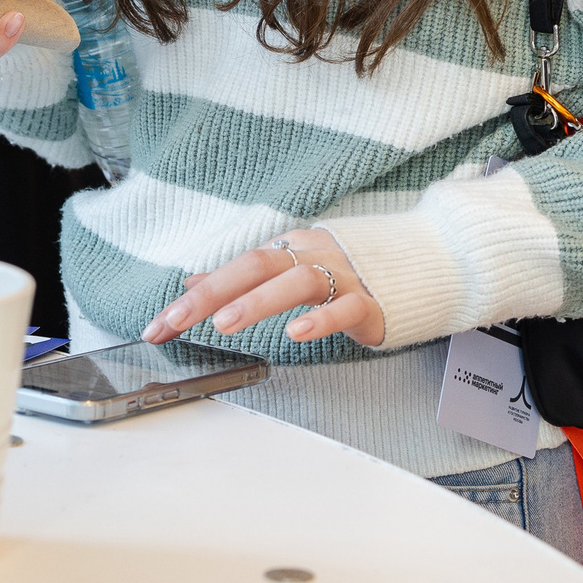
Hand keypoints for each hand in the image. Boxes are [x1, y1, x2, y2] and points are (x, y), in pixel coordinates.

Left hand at [139, 229, 385, 348]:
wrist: (423, 263)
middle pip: (254, 266)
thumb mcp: (292, 266)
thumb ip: (244, 277)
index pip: (233, 267)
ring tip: (224, 324)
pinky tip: (296, 334)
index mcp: (289, 248)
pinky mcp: (372, 301)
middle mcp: (311, 255)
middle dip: (209, 296)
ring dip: (256, 301)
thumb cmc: (351, 270)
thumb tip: (193, 282)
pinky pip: (344, 307)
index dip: (194, 295)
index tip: (160, 324)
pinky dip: (319, 319)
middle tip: (173, 321)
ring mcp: (343, 276)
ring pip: (295, 281)